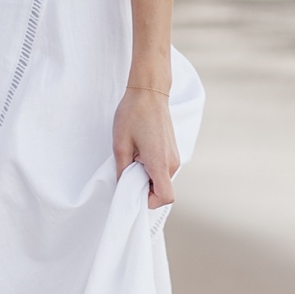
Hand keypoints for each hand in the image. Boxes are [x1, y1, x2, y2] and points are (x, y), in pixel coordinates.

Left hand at [113, 85, 179, 209]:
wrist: (149, 92)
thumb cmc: (133, 114)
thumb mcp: (120, 144)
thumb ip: (122, 170)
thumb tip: (123, 186)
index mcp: (160, 162)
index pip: (165, 197)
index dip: (149, 201)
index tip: (133, 191)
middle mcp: (172, 162)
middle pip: (162, 190)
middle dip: (144, 188)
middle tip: (128, 171)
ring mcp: (174, 156)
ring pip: (162, 179)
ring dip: (147, 177)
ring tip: (133, 158)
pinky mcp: (172, 150)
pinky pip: (163, 169)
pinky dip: (152, 168)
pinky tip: (140, 153)